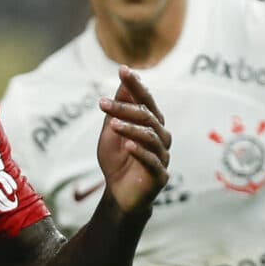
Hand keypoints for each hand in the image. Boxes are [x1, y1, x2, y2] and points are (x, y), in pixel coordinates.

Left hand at [95, 67, 171, 213]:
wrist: (119, 195)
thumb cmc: (117, 161)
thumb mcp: (112, 132)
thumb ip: (118, 110)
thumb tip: (123, 81)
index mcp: (151, 124)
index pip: (145, 100)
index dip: (135, 85)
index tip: (122, 70)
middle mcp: (161, 137)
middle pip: (147, 116)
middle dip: (125, 107)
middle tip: (102, 104)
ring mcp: (162, 156)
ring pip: (150, 136)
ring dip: (130, 128)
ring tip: (112, 124)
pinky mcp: (160, 176)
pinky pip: (152, 161)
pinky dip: (140, 152)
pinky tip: (127, 146)